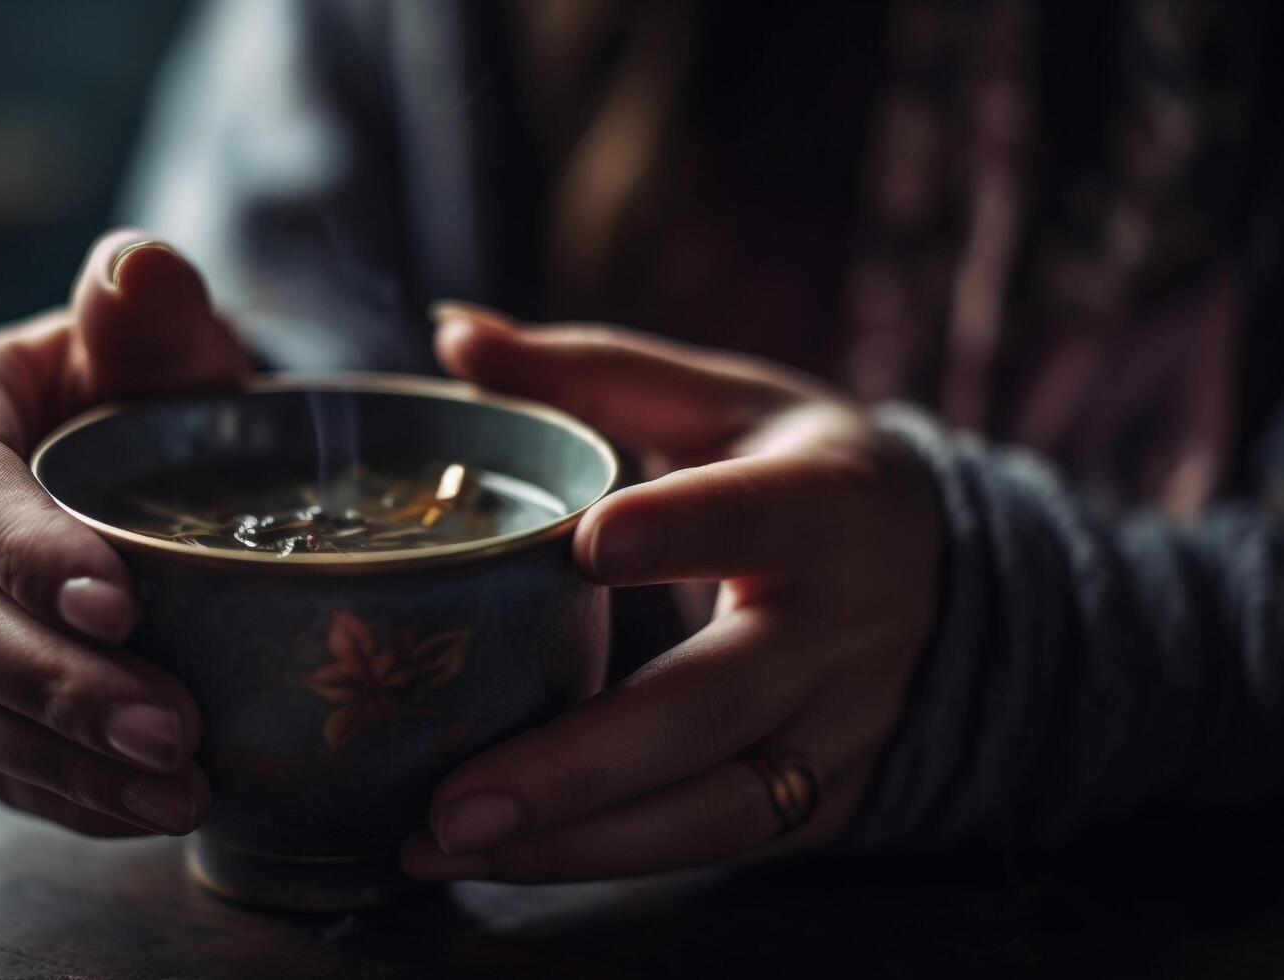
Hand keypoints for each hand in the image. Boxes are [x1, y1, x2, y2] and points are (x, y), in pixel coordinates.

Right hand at [0, 231, 247, 835]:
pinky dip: (64, 794)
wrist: (149, 463)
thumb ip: (147, 306)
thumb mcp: (159, 336)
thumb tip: (139, 267)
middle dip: (53, 682)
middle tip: (169, 731)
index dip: (27, 549)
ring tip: (178, 792)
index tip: (122, 606)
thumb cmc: (151, 386)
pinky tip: (145, 813)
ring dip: (65, 759)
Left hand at [402, 304, 940, 880]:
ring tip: (441, 849)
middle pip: (713, 706)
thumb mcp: (720, 400)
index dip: (679, 531)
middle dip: (579, 763)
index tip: (588, 547)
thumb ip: (589, 369)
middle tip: (453, 801)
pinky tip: (501, 859)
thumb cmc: (800, 468)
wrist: (939, 571)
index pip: (754, 514)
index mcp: (825, 501)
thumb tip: (451, 327)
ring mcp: (844, 728)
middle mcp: (845, 628)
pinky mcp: (829, 800)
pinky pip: (715, 842)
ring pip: (716, 809)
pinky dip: (605, 857)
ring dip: (575, 843)